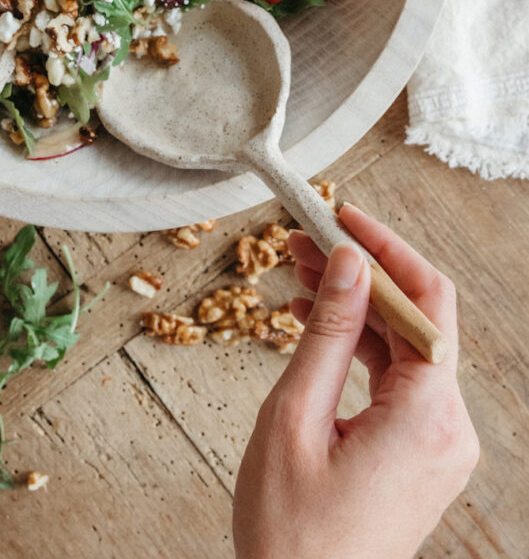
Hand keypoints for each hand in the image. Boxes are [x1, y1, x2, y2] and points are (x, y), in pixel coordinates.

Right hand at [233, 204, 478, 558]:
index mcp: (428, 418)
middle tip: (304, 241)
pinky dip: (360, 346)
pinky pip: (399, 381)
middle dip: (360, 273)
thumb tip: (351, 262)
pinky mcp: (421, 456)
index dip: (386, 248)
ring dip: (356, 306)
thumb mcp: (294, 418)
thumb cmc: (292, 538)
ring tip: (300, 275)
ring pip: (405, 347)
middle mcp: (449, 429)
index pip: (426, 302)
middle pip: (416, 320)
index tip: (342, 216)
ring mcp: (439, 446)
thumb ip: (329, 333)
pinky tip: (313, 325)